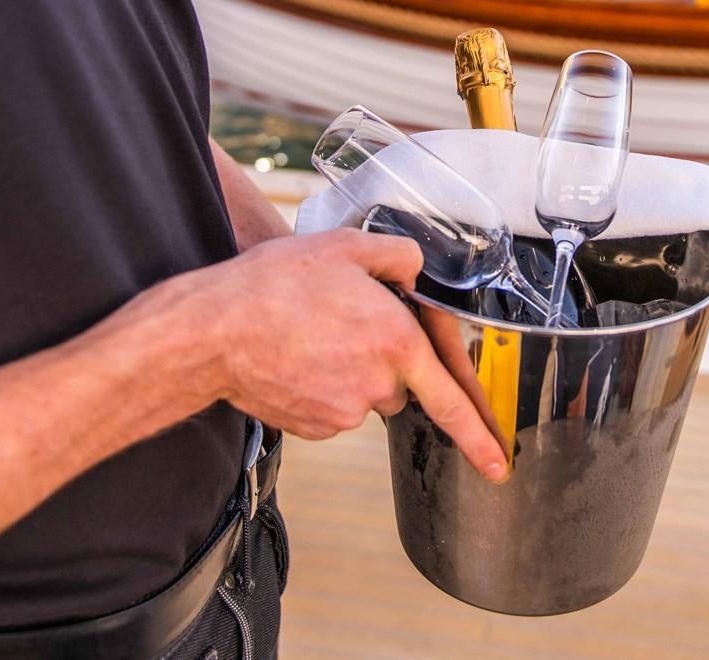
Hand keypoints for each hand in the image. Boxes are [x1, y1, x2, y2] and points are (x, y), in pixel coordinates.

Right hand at [129, 229, 508, 481]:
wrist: (209, 331)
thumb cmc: (273, 285)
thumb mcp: (345, 247)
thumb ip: (396, 256)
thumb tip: (417, 268)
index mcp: (396, 342)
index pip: (452, 397)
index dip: (482, 433)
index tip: (499, 462)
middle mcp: (376, 384)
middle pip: (403, 383)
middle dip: (387, 360)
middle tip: (344, 324)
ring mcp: (342, 412)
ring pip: (365, 395)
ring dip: (351, 371)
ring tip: (311, 335)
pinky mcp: (313, 427)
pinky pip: (333, 408)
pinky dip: (322, 387)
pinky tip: (296, 358)